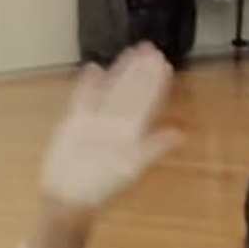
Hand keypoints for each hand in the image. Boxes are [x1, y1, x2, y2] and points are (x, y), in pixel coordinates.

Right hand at [36, 44, 180, 216]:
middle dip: (141, 72)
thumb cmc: (101, 187)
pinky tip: (94, 69)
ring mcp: (96, 122)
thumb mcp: (131, 168)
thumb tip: (180, 134)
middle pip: (131, 93)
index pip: (147, 104)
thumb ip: (152, 148)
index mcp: (132, 134)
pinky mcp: (75, 123)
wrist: (68, 198)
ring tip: (131, 52)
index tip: (164, 63)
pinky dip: (88, 85)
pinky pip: (84, 99)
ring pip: (111, 92)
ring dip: (121, 72)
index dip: (155, 84)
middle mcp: (116, 125)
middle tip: (151, 49)